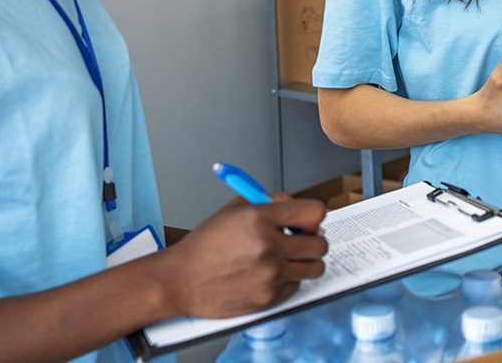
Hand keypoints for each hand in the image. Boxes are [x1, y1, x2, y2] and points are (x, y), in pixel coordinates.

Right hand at [156, 196, 327, 317]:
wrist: (181, 279)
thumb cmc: (205, 245)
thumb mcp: (236, 209)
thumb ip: (272, 202)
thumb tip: (302, 209)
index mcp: (260, 218)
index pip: (315, 212)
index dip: (314, 216)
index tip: (308, 221)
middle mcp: (268, 246)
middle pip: (320, 243)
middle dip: (313, 240)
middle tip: (300, 240)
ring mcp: (270, 275)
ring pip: (315, 267)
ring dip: (305, 261)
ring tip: (287, 257)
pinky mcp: (268, 298)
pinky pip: (296, 286)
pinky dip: (287, 280)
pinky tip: (267, 274)